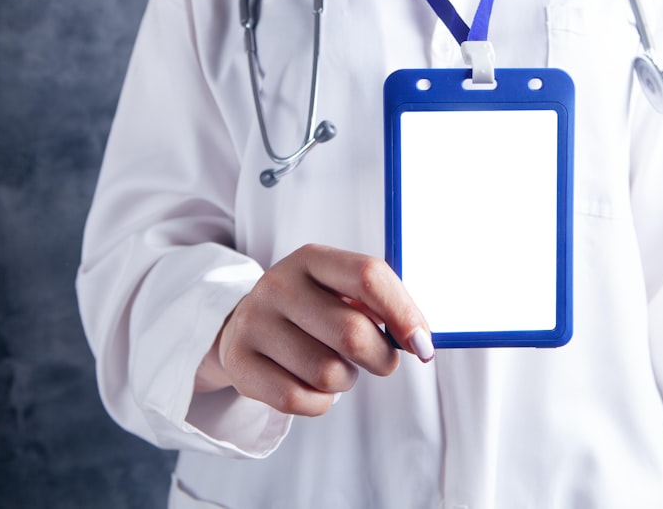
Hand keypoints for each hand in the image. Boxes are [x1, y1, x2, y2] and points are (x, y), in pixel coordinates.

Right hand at [195, 244, 433, 415]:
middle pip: (352, 332)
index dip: (404, 313)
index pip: (369, 276)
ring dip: (346, 380)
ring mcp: (254, 322)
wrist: (245, 327)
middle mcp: (278, 284)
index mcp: (312, 259)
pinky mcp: (238, 362)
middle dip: (381, 358)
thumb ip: (380, 306)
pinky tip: (311, 385)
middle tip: (382, 361)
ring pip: (327, 373)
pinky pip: (298, 400)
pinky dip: (319, 402)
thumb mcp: (341, 292)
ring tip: (335, 367)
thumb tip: (419, 340)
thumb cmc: (313, 311)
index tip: (424, 346)